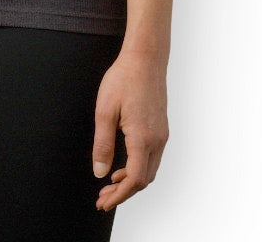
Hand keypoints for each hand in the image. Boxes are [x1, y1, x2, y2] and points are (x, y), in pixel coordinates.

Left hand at [91, 49, 168, 211]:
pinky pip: (151, 157)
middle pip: (144, 180)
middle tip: (102, 197)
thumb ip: (103, 144)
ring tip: (110, 184)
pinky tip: (122, 165)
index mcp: (143, 138)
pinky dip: (138, 168)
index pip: (134, 180)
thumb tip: (100, 172)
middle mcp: (157, 140)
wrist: (145, 58)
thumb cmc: (124, 79)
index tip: (104, 202)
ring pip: (149, 170)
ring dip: (131, 181)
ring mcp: (161, 134)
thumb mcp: (105, 111)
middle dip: (123, 193)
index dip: (119, 196)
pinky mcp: (161, 128)